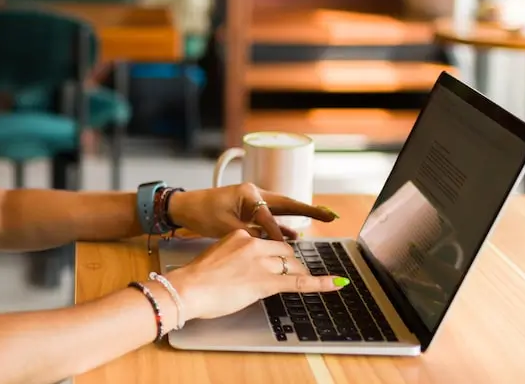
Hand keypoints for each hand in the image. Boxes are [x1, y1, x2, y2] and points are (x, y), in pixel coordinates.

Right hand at [166, 229, 348, 320]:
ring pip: (291, 266)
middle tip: (292, 275)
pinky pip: (299, 282)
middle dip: (291, 264)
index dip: (274, 254)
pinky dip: (321, 283)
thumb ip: (235, 258)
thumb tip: (245, 269)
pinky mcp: (266, 281)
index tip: (277, 260)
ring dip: (298, 275)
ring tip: (306, 282)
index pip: (266, 242)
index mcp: (239, 235)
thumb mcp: (217, 258)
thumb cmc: (196, 279)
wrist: (188, 289)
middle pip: (284, 251)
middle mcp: (253, 244)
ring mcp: (261, 262)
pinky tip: (336, 283)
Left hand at [168, 183, 340, 241]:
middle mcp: (253, 194)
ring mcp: (251, 201)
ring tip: (324, 218)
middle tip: (331, 215)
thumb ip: (249, 235)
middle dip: (309, 210)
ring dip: (298, 217)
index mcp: (248, 194)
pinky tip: (292, 235)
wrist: (183, 208)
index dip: (278, 233)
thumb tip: (269, 245)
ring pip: (280, 210)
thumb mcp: (226, 227)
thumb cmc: (201, 214)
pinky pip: (269, 218)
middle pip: (286, 204)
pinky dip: (280, 226)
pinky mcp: (247, 209)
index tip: (288, 246)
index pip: (270, 216)